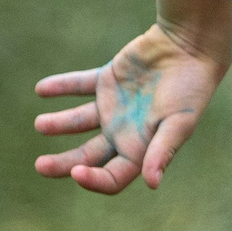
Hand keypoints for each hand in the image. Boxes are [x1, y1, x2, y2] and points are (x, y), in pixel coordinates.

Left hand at [33, 23, 224, 194]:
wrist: (191, 46)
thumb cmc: (190, 88)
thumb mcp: (179, 122)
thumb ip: (162, 151)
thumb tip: (152, 184)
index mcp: (140, 148)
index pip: (112, 177)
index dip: (93, 180)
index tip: (76, 172)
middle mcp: (124, 131)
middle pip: (88, 156)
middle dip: (64, 164)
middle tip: (40, 165)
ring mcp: (114, 106)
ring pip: (79, 122)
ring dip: (58, 124)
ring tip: (40, 124)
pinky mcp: (108, 80)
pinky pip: (79, 85)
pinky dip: (61, 87)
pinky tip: (41, 89)